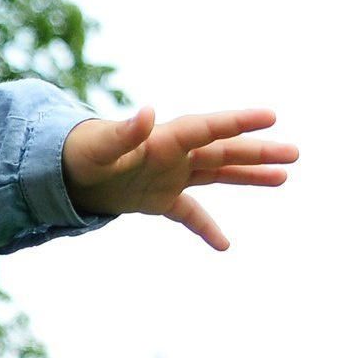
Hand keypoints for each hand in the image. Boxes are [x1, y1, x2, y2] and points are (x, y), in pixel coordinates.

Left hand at [61, 106, 296, 250]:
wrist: (63, 170)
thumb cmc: (81, 153)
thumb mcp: (100, 147)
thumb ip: (124, 133)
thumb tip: (146, 112)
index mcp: (164, 139)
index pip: (208, 127)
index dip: (237, 122)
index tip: (271, 116)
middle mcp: (174, 154)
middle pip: (223, 150)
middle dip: (257, 151)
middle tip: (295, 153)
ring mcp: (171, 175)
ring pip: (218, 174)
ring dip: (249, 175)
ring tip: (284, 177)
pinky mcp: (160, 198)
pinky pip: (190, 213)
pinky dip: (206, 227)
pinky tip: (225, 246)